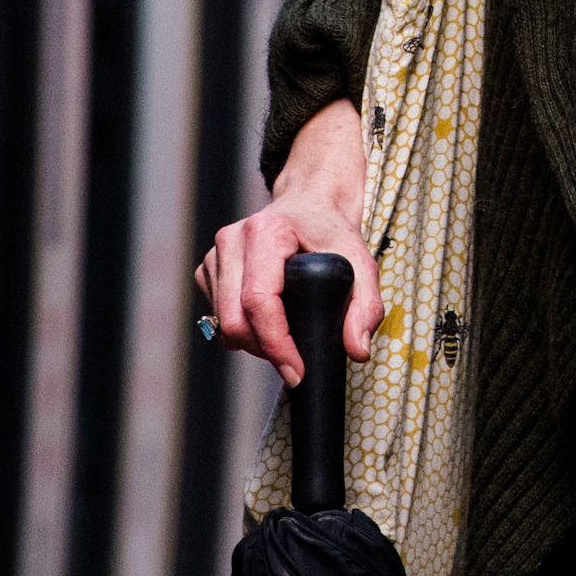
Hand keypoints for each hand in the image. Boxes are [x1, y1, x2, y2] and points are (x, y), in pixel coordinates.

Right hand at [197, 101, 382, 383]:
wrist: (309, 204)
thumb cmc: (330, 231)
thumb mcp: (360, 262)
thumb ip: (366, 306)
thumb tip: (357, 348)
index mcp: (265, 231)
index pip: (259, 300)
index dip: (276, 344)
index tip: (296, 370)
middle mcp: (232, 239)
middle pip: (234, 318)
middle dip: (263, 351)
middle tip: (293, 363)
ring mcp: (216, 253)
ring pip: (222, 322)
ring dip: (251, 343)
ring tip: (284, 339)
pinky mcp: (209, 268)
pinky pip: (216, 316)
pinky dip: (240, 329)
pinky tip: (266, 321)